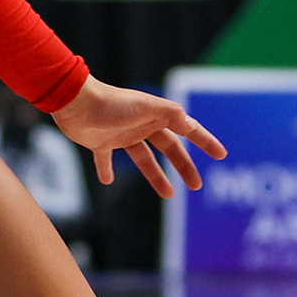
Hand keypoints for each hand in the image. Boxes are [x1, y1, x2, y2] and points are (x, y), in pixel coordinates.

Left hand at [49, 75, 227, 197]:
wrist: (75, 102)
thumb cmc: (111, 103)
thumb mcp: (145, 107)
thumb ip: (170, 114)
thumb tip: (190, 125)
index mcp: (156, 116)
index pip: (187, 130)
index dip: (205, 141)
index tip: (221, 154)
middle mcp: (142, 125)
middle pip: (169, 149)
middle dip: (184, 166)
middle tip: (196, 185)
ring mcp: (121, 135)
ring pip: (144, 159)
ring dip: (156, 176)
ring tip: (169, 194)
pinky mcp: (100, 143)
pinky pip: (106, 160)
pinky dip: (107, 170)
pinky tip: (108, 181)